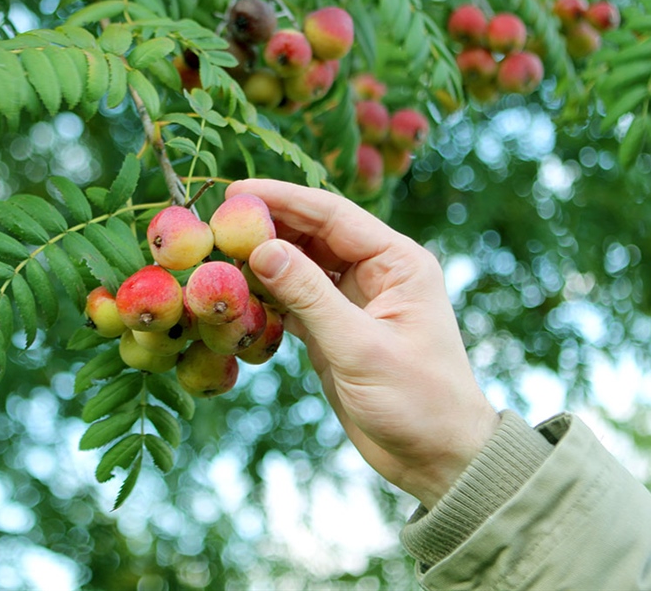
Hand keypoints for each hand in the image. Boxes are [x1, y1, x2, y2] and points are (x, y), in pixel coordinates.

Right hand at [226, 179, 499, 508]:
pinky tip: (235, 295)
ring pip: (298, 267)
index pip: (332, 214)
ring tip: (215, 255)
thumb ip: (310, 296)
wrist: (437, 458)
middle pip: (311, 235)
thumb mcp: (361, 347)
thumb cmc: (417, 400)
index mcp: (397, 261)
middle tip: (213, 224)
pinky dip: (265, 298)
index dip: (283, 198)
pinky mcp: (333, 331)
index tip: (233, 192)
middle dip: (265, 227)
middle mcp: (375, 272)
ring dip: (260, 263)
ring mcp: (352, 302)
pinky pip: (293, 302)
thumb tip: (262, 249)